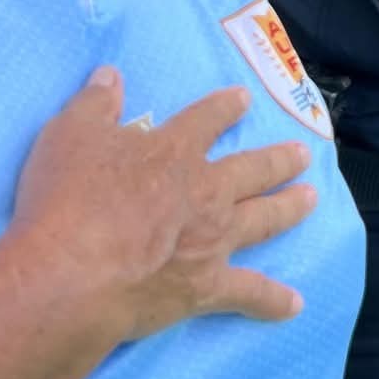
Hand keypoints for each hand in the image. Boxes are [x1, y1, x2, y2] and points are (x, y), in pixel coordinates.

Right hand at [9, 69, 317, 344]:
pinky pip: (249, 293)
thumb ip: (94, 103)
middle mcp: (205, 191)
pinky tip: (295, 304)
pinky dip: (273, 300)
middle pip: (252, 169)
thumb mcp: (70, 134)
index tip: (243, 99)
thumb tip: (110, 74)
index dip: (226, 107)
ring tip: (311, 199)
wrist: (72, 272)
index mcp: (174, 152)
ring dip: (289, 208)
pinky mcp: (207, 286)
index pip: (207, 119)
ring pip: (263, 218)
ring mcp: (213, 240)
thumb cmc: (67, 200)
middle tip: (301, 154)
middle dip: (278, 159)